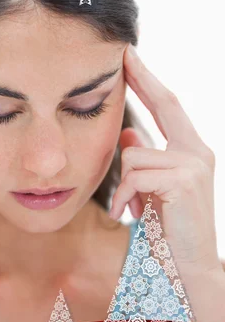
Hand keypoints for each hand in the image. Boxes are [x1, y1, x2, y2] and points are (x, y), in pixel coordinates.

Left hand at [110, 43, 220, 281]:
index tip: (131, 56)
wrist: (186, 266)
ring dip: (124, 184)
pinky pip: (135, 175)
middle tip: (124, 55)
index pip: (168, 105)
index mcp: (190, 150)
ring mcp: (194, 164)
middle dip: (143, 78)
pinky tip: (131, 213)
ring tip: (131, 207)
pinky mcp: (184, 181)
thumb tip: (128, 131)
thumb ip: (144, 158)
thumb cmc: (167, 227)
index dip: (150, 79)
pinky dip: (125, 195)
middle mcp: (197, 151)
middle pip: (166, 104)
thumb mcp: (151, 187)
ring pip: (134, 154)